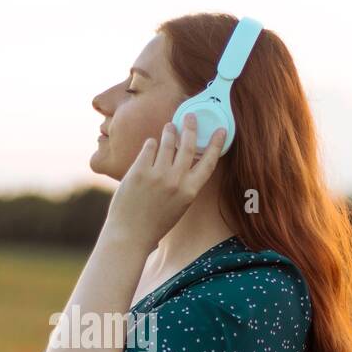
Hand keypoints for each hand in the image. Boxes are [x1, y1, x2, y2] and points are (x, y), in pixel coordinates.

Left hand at [105, 112, 226, 245]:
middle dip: (190, 127)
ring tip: (169, 126)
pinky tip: (151, 144)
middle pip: (188, 145)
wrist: (130, 235)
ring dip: (170, 131)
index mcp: (190, 191)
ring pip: (168, 142)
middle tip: (190, 116)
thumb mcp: (179, 205)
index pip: (209, 162)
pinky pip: (149, 147)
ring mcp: (157, 175)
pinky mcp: (138, 171)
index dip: (216, 144)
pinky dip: (151, 144)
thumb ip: (184, 183)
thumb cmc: (155, 223)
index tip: (221, 130)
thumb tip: (185, 157)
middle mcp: (176, 181)